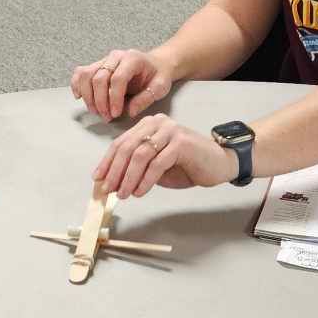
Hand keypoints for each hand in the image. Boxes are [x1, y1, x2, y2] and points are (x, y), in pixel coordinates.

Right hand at [70, 48, 172, 120]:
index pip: (117, 78)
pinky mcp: (97, 66)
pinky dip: (76, 85)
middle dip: (100, 101)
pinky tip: (79, 97)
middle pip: (99, 78)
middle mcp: (115, 57)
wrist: (156, 65)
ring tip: (96, 111)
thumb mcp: (160, 87)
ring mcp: (104, 60)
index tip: (115, 114)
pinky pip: (80, 73)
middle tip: (106, 117)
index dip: (114, 98)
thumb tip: (129, 111)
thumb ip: (146, 99)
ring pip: (86, 75)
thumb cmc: (158, 76)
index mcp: (132, 59)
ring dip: (87, 96)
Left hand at [94, 115, 234, 198]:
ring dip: (129, 178)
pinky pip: (157, 163)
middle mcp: (157, 124)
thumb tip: (112, 182)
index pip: (120, 143)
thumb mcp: (155, 166)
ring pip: (140, 155)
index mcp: (148, 125)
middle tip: (108, 189)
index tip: (98, 179)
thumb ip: (136, 168)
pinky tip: (140, 192)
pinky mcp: (181, 142)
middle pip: (127, 147)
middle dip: (115, 171)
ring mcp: (170, 131)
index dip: (107, 162)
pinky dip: (146, 180)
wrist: (219, 163)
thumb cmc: (187, 165)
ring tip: (124, 194)